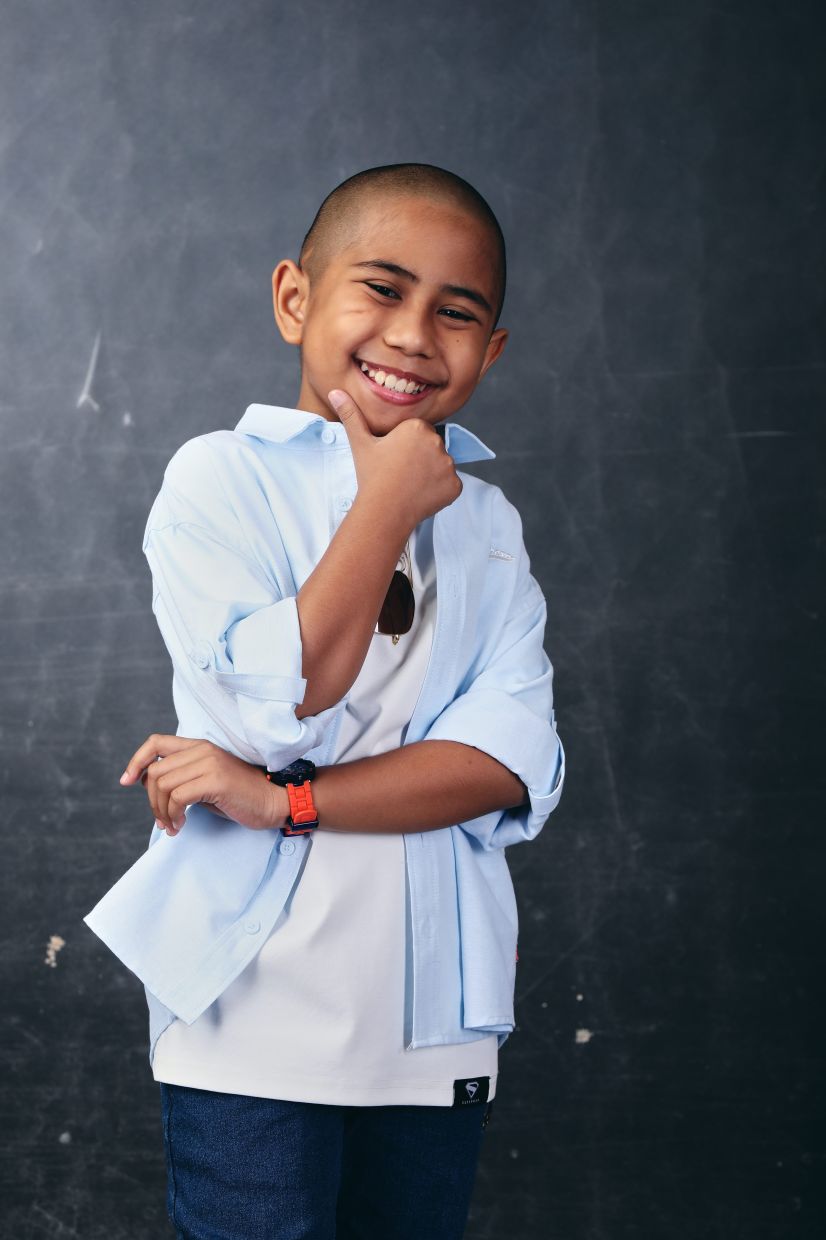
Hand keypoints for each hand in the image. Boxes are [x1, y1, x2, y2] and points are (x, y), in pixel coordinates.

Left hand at [119, 734, 287, 836]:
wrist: (272, 802)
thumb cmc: (239, 796)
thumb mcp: (206, 780)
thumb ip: (181, 777)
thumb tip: (149, 788)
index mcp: (198, 746)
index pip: (155, 743)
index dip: (136, 761)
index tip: (126, 781)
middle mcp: (202, 750)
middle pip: (155, 772)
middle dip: (151, 801)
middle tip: (162, 820)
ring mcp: (209, 763)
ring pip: (163, 786)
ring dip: (162, 812)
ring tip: (172, 825)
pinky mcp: (216, 780)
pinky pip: (178, 797)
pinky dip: (173, 815)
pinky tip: (181, 825)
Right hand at [328, 388, 461, 527]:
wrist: (383, 510)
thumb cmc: (371, 476)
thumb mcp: (360, 443)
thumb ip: (351, 415)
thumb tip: (335, 392)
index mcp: (417, 427)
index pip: (418, 432)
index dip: (406, 446)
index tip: (394, 459)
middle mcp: (437, 442)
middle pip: (432, 447)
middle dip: (420, 458)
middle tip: (401, 473)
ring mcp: (449, 465)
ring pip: (442, 466)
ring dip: (431, 474)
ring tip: (410, 485)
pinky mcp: (455, 486)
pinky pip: (450, 485)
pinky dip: (440, 491)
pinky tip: (421, 496)